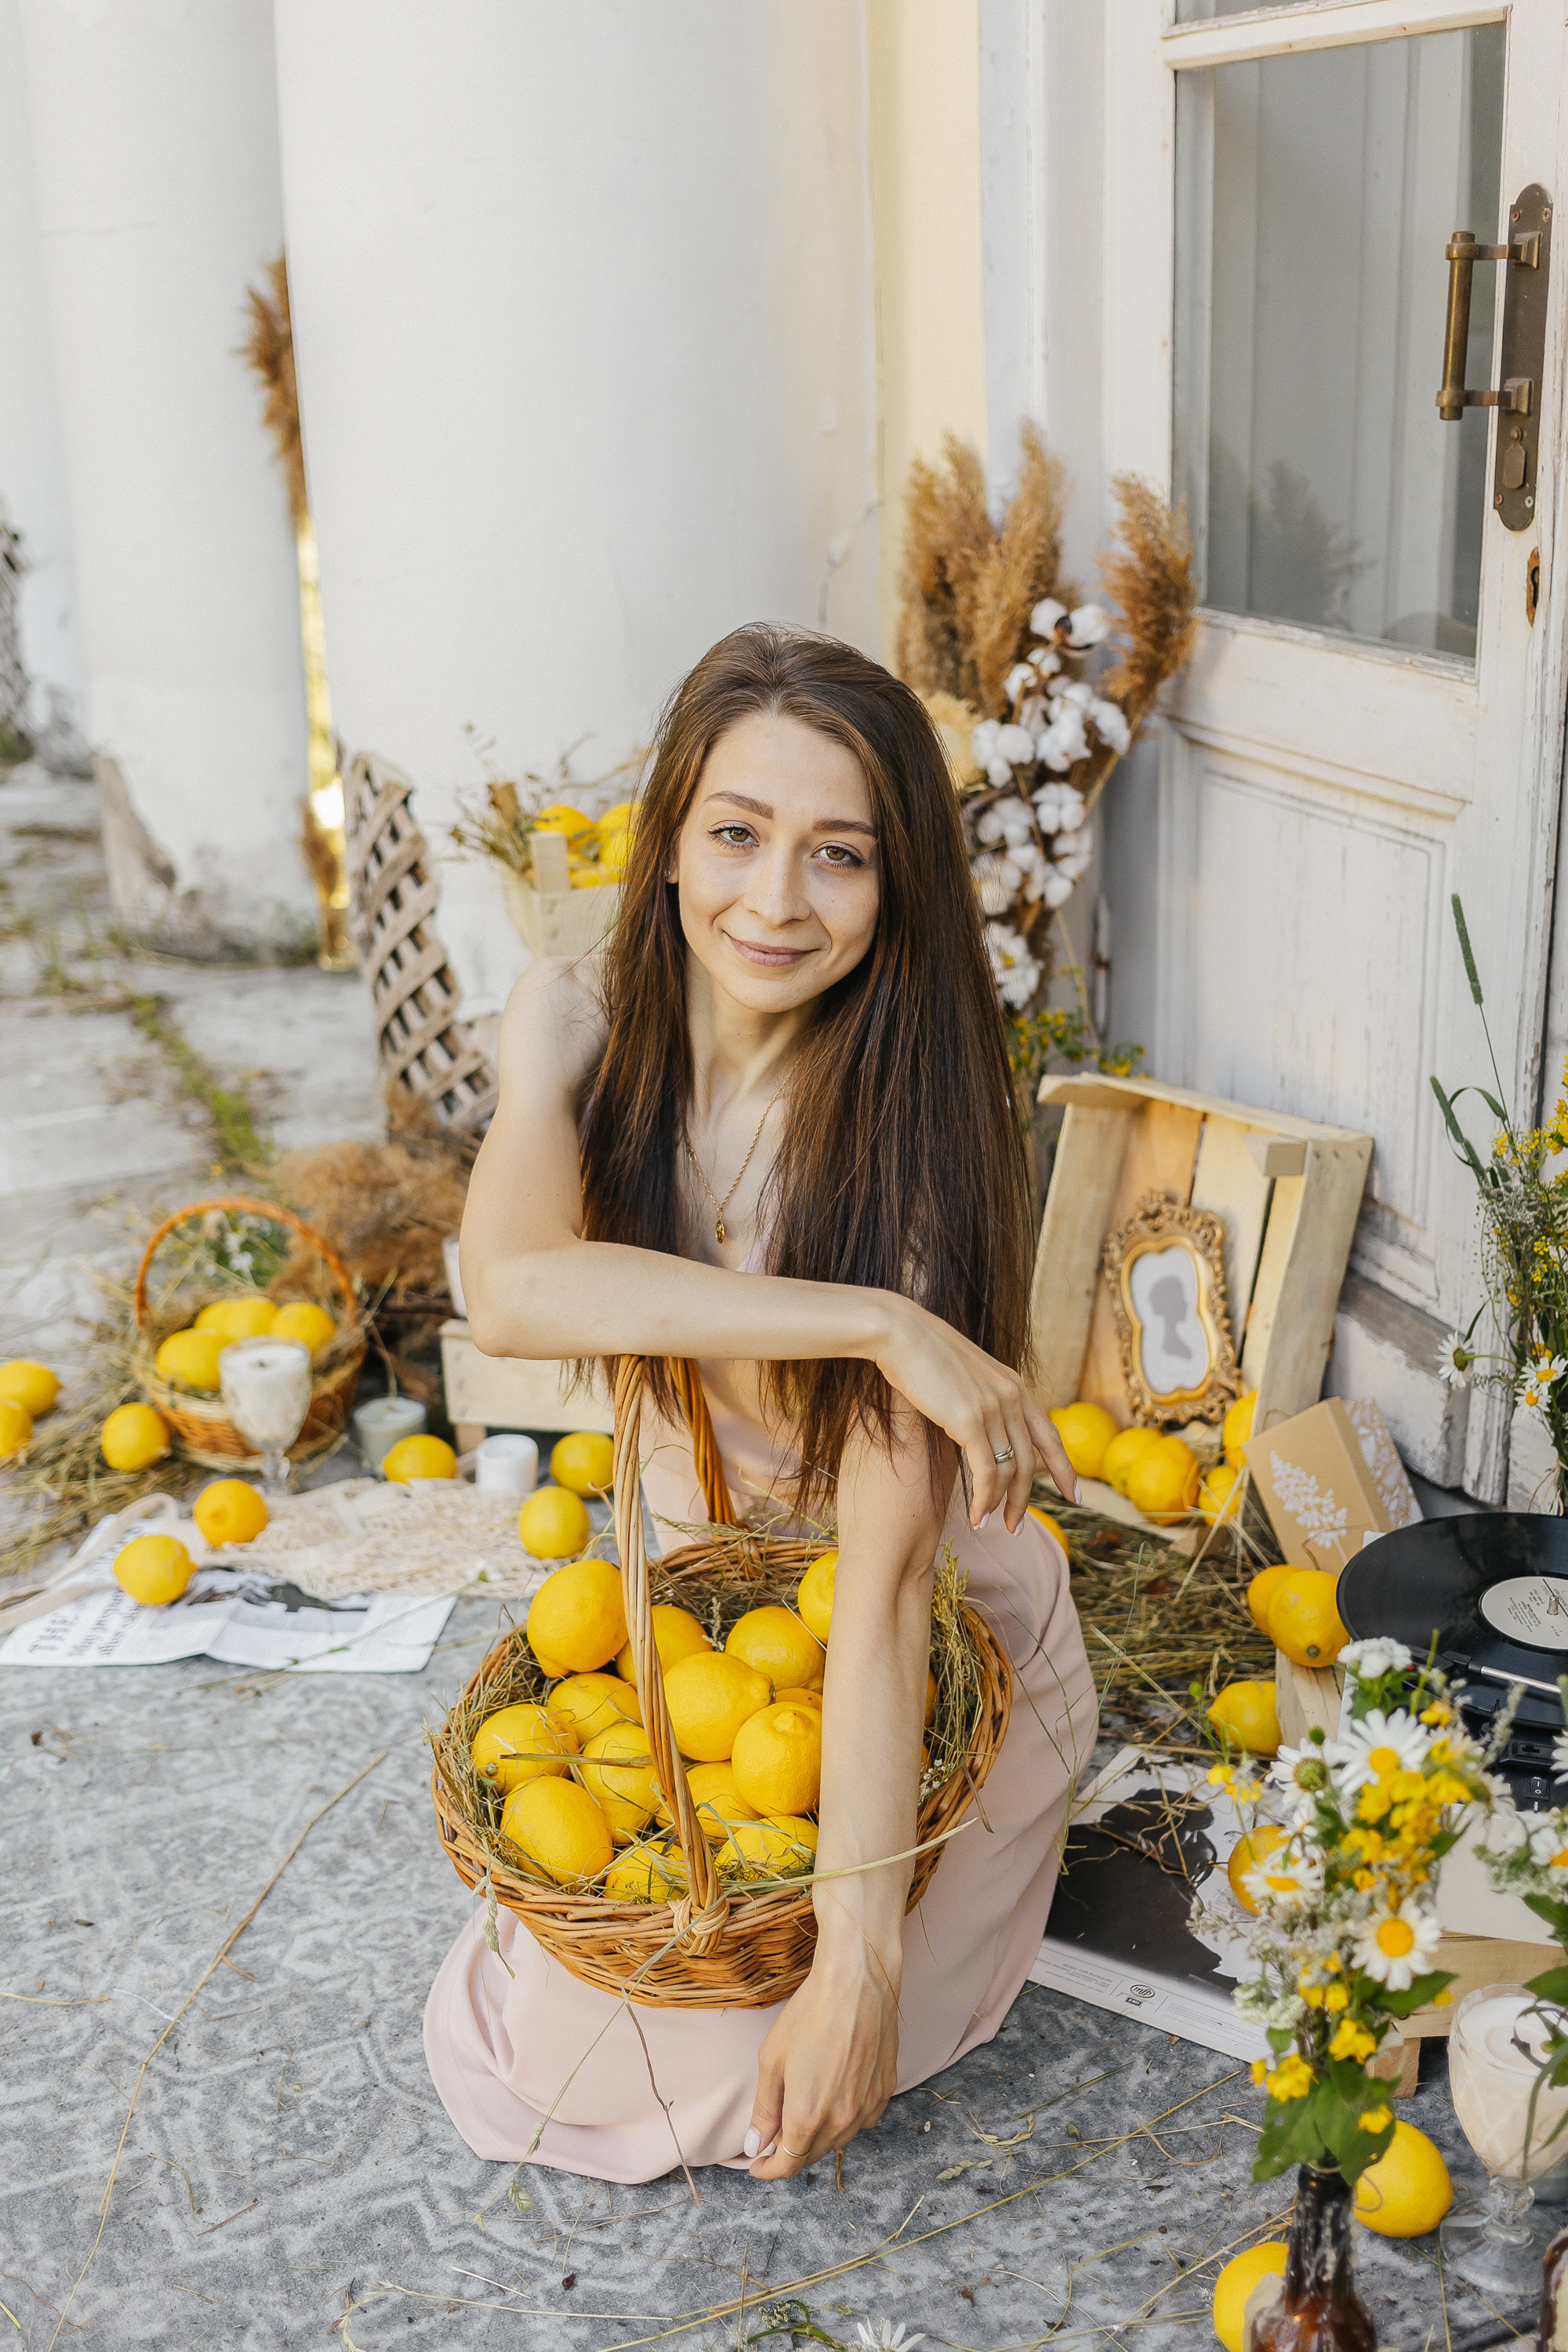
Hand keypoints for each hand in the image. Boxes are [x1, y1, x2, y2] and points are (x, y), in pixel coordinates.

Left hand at [744, 1931, 899, 2178]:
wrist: (858, 1983)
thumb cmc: (809, 2014)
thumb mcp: (772, 2060)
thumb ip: (764, 2109)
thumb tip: (755, 2145)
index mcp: (807, 2116)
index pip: (788, 2165)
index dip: (769, 2170)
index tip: (757, 2164)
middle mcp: (840, 2120)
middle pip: (812, 2154)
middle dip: (790, 2150)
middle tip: (775, 2130)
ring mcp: (867, 2107)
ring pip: (838, 2140)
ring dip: (818, 2135)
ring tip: (804, 2107)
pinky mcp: (885, 2091)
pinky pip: (862, 2120)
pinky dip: (844, 2119)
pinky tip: (835, 2094)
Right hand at [872, 1296, 1077, 1530]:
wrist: (899, 1332)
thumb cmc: (920, 1352)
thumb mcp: (963, 1373)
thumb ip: (979, 1397)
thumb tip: (976, 1425)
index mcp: (1013, 1385)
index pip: (1048, 1435)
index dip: (1064, 1469)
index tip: (1074, 1496)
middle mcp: (1011, 1396)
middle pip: (1031, 1461)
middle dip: (1025, 1498)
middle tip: (1017, 1525)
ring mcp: (993, 1408)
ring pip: (1009, 1471)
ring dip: (1001, 1504)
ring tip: (990, 1525)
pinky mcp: (970, 1421)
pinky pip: (986, 1473)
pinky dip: (984, 1500)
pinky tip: (976, 1517)